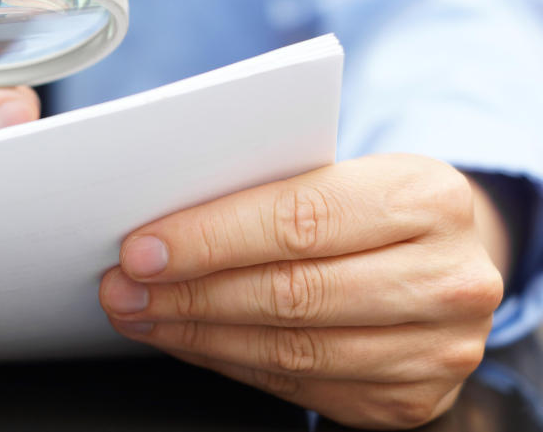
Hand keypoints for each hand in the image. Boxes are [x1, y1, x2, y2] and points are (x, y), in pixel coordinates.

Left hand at [99, 154, 505, 428]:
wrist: (448, 256)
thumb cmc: (374, 205)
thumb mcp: (344, 173)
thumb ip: (269, 191)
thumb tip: (162, 226)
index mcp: (426, 198)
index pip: (300, 220)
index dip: (210, 239)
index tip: (141, 249)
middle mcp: (446, 278)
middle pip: (291, 293)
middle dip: (189, 293)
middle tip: (123, 288)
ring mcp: (435, 349)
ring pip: (290, 350)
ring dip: (198, 334)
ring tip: (142, 314)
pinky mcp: (410, 399)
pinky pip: (299, 386)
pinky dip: (230, 362)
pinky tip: (189, 339)